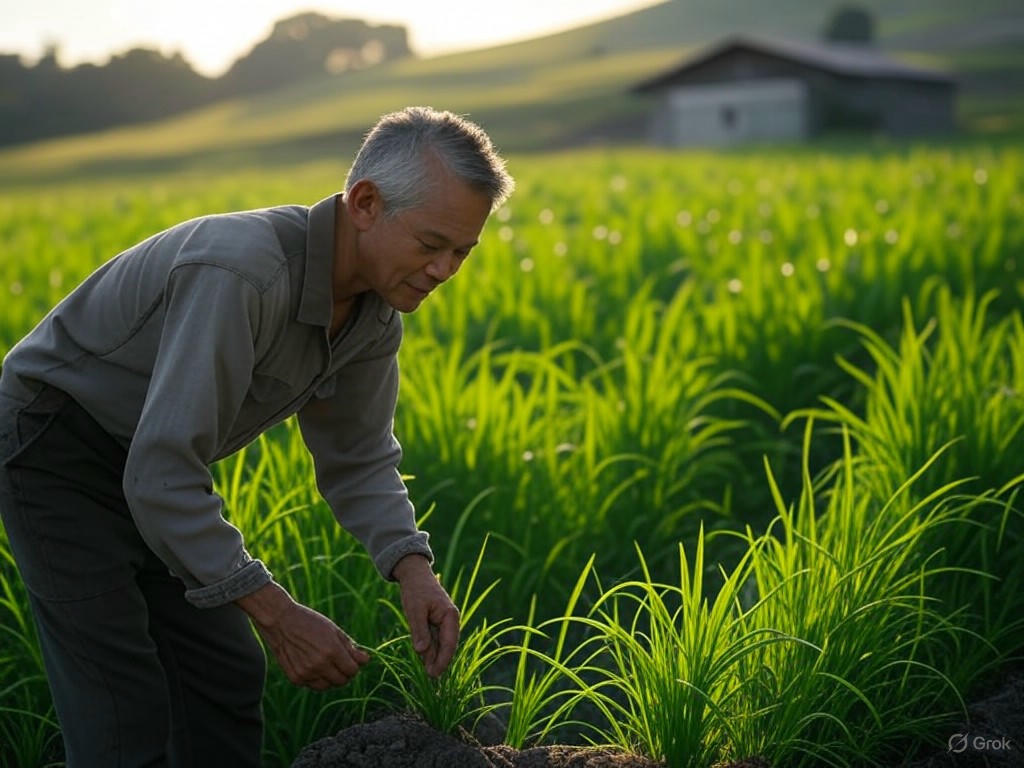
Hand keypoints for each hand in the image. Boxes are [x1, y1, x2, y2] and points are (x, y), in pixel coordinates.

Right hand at [237, 582, 369, 690]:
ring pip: (328, 686)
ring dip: (331, 678)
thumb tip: (365, 661)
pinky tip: (313, 665)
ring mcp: (306, 673)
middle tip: (341, 662)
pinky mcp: (295, 678)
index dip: (355, 666)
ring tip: (326, 663)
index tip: (352, 660)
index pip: (352, 670)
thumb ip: (350, 647)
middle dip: (345, 673)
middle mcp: (319, 664)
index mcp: (332, 650)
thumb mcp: (333, 630)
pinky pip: (313, 685)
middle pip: (342, 681)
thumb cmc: (310, 622)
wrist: (280, 621)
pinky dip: (317, 679)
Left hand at [392, 554, 459, 677]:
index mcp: (450, 615)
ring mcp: (444, 621)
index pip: (449, 643)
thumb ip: (419, 631)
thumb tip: (422, 653)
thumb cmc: (415, 590)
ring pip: (440, 643)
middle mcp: (450, 619)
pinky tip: (424, 658)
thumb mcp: (415, 610)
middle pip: (446, 645)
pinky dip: (430, 648)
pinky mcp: (436, 621)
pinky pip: (434, 638)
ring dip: (434, 656)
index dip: (442, 660)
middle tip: (430, 678)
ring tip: (427, 672)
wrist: (413, 573)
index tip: (434, 674)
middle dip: (439, 661)